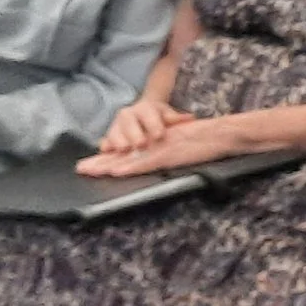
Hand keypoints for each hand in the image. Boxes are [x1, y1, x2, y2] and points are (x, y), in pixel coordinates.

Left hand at [77, 117, 239, 176]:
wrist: (224, 134)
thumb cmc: (208, 141)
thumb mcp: (183, 146)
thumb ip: (166, 152)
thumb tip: (148, 162)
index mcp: (156, 144)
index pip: (129, 152)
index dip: (109, 158)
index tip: (92, 164)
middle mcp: (154, 144)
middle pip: (123, 154)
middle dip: (101, 162)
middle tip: (81, 168)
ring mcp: (161, 149)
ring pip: (130, 158)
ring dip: (108, 165)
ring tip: (89, 170)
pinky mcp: (169, 154)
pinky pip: (146, 162)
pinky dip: (130, 167)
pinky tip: (117, 172)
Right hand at [98, 99, 194, 152]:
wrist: (141, 113)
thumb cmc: (157, 116)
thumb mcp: (167, 114)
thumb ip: (177, 118)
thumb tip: (190, 118)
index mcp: (144, 108)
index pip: (149, 116)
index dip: (154, 125)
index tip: (159, 135)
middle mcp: (127, 115)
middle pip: (129, 124)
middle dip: (135, 134)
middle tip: (141, 144)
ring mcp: (115, 126)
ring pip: (115, 133)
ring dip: (120, 142)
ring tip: (125, 149)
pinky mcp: (108, 136)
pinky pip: (104, 142)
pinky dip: (106, 148)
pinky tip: (108, 152)